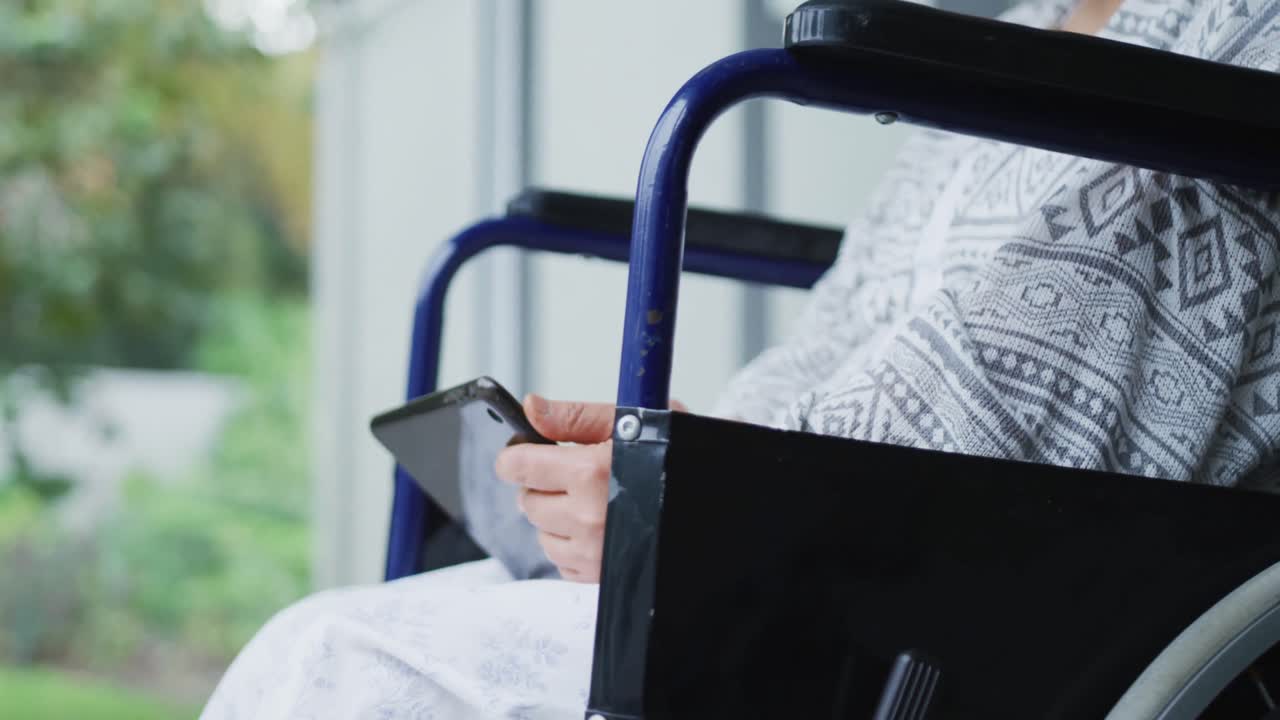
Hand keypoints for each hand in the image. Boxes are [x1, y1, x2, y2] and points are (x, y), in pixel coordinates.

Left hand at [495, 395, 686, 582]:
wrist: (716, 496)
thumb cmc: (676, 455)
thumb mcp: (630, 422)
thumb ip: (574, 416)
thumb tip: (531, 407)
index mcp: (590, 473)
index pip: (519, 467)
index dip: (517, 456)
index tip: (524, 453)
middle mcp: (588, 517)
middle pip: (527, 501)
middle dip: (541, 484)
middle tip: (570, 472)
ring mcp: (593, 552)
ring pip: (541, 533)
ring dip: (555, 516)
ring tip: (589, 499)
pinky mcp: (600, 575)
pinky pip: (561, 561)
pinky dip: (570, 543)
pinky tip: (596, 525)